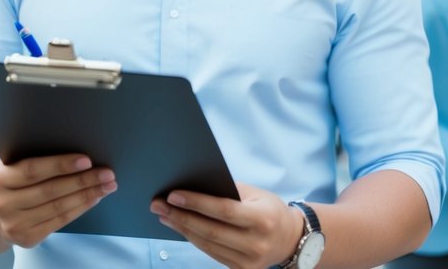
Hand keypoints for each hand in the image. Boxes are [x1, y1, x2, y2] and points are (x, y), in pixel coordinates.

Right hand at [0, 154, 115, 248]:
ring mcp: (13, 223)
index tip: (87, 160)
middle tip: (107, 173)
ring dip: (87, 195)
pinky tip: (94, 198)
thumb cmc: (16, 180)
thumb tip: (78, 142)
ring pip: (58, 207)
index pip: (32, 170)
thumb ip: (36, 155)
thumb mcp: (16, 164)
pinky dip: (80, 208)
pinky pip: (59, 221)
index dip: (60, 165)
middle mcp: (2, 203)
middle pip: (50, 191)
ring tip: (108, 185)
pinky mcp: (26, 238)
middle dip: (83, 181)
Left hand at [151, 183, 303, 268]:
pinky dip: (193, 239)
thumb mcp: (257, 194)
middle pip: (210, 230)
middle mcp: (256, 243)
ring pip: (207, 244)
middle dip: (181, 217)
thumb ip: (229, 190)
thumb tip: (194, 185)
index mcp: (263, 219)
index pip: (224, 210)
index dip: (197, 203)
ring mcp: (248, 261)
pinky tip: (181, 227)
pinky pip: (211, 253)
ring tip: (164, 215)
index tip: (173, 195)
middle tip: (158, 205)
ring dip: (182, 229)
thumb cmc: (269, 209)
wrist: (289, 238)